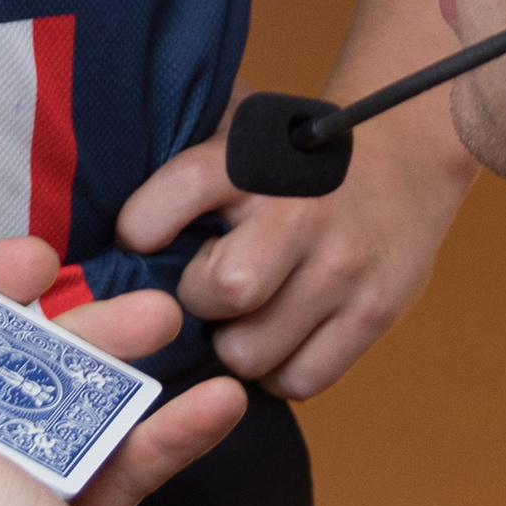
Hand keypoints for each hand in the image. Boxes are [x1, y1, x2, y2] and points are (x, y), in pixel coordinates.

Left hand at [117, 116, 469, 396]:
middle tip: (206, 289)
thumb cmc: (297, 151)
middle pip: (220, 291)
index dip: (141, 231)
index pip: (166, 204)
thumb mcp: (239, 126)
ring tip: (244, 319)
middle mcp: (297, 212)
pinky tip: (282, 338)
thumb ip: (181, 153)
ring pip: (254, 352)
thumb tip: (98, 195)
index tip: (144, 238)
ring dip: (236, 347)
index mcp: (251, 158)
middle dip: (199, 302)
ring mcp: (341, 266)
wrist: (406, 154)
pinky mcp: (374, 311)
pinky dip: (282, 372)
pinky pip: (303, 380)